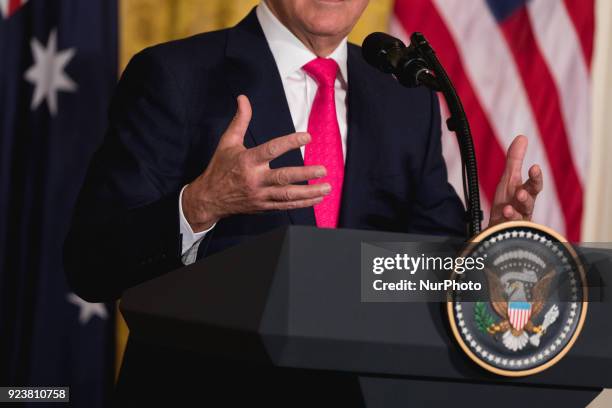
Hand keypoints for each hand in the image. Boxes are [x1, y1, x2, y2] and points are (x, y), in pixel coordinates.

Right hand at [183, 95, 328, 231]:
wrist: (209, 198)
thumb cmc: (220, 168)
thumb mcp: (227, 142)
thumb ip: (240, 120)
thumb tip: (243, 98)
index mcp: (247, 161)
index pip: (271, 150)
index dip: (290, 142)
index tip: (307, 136)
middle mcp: (254, 179)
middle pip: (283, 177)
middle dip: (305, 174)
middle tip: (322, 169)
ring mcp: (260, 195)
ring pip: (287, 195)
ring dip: (309, 192)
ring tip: (327, 187)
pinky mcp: (264, 207)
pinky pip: (286, 206)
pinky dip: (302, 203)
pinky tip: (317, 198)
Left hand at [488, 135, 542, 226]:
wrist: (498, 228)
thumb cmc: (507, 202)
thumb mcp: (509, 179)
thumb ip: (515, 160)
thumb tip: (522, 137)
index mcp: (526, 194)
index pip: (534, 185)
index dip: (535, 177)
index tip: (534, 167)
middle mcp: (524, 208)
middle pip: (530, 202)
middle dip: (527, 196)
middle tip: (521, 192)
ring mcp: (517, 222)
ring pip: (520, 216)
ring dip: (515, 211)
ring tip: (508, 206)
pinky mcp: (508, 232)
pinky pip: (509, 229)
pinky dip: (507, 222)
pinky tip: (503, 215)